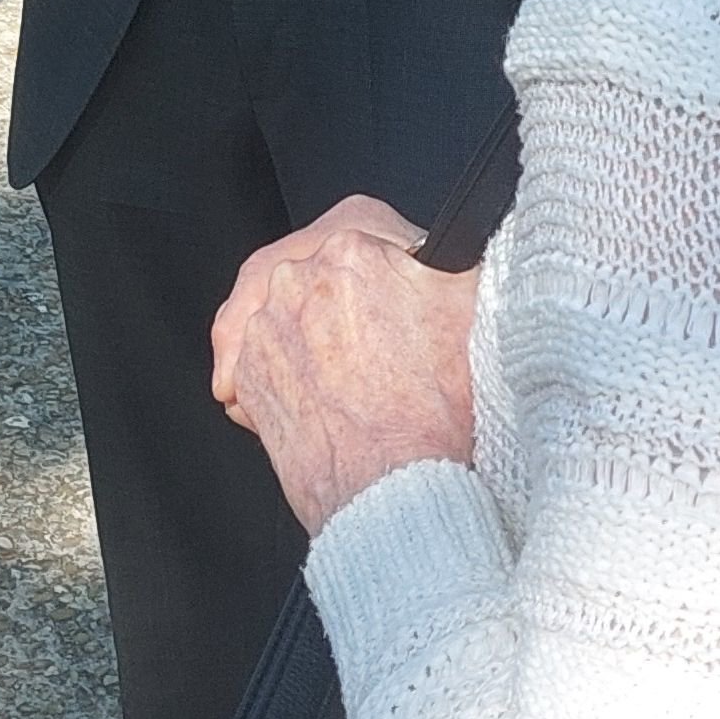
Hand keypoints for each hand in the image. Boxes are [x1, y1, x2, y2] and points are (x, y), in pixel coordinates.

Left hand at [212, 196, 483, 533]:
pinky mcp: (243, 375)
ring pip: (281, 311)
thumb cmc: (436, 414)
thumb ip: (461, 265)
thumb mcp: (476, 313)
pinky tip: (308, 397)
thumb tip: (461, 250)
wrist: (394, 489)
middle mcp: (300, 277)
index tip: (390, 287)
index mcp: (356, 247)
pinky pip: (251, 359)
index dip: (382, 261)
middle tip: (369, 334)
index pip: (363, 229)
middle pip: (317, 269)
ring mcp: (265, 326)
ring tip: (337, 368)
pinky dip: (272, 374)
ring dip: (303, 333)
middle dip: (339, 298)